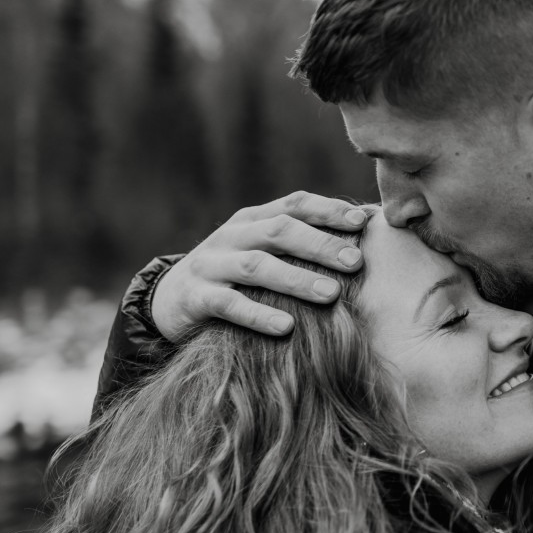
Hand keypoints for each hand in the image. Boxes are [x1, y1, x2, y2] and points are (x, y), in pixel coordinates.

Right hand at [151, 192, 369, 340]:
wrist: (168, 300)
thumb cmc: (236, 276)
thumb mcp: (263, 252)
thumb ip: (301, 244)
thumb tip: (364, 239)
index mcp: (254, 219)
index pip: (295, 204)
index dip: (329, 210)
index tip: (363, 223)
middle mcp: (233, 235)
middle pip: (280, 231)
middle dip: (321, 245)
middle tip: (355, 263)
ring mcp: (212, 264)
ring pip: (257, 265)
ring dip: (296, 279)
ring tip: (331, 295)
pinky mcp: (196, 297)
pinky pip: (229, 304)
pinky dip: (258, 314)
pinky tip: (285, 328)